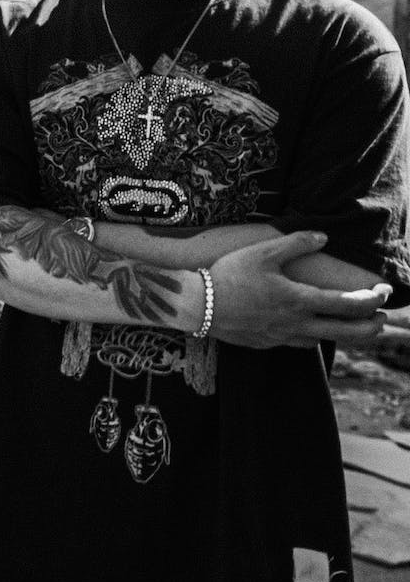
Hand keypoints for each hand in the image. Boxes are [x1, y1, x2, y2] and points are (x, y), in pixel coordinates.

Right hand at [210, 230, 391, 348]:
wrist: (196, 304)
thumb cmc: (228, 275)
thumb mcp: (262, 252)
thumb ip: (296, 243)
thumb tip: (323, 236)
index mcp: (299, 300)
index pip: (349, 305)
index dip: (373, 299)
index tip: (385, 293)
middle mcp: (295, 323)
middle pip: (347, 333)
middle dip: (372, 327)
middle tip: (384, 320)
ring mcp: (281, 337)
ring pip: (325, 341)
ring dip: (347, 335)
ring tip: (357, 327)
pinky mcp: (266, 343)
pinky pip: (300, 344)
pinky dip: (315, 338)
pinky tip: (312, 330)